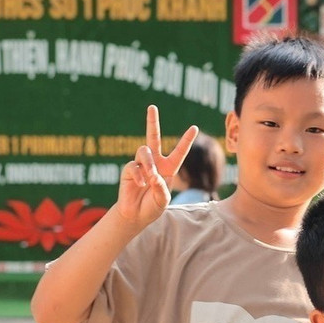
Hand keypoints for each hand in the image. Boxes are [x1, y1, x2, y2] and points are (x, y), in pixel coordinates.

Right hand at [117, 105, 197, 226]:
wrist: (136, 215)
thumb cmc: (152, 207)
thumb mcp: (163, 200)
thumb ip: (161, 189)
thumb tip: (154, 176)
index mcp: (169, 168)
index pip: (179, 151)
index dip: (186, 140)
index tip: (194, 127)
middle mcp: (155, 163)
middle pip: (153, 137)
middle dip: (152, 122)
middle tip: (152, 107)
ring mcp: (140, 165)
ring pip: (144, 151)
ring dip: (149, 164)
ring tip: (150, 177)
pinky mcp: (128, 170)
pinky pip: (133, 166)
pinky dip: (138, 175)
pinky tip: (140, 184)